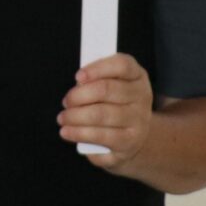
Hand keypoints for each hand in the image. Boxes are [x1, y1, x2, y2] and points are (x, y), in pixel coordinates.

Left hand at [62, 53, 155, 167]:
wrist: (131, 136)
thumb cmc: (113, 105)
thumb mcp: (109, 87)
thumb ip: (95, 80)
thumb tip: (79, 84)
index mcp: (137, 75)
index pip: (122, 65)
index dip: (97, 69)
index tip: (78, 76)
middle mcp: (142, 95)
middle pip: (106, 89)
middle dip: (79, 95)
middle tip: (66, 102)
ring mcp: (139, 119)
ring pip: (100, 114)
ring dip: (75, 116)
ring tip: (63, 118)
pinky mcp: (130, 140)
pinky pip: (100, 135)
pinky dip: (78, 133)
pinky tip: (66, 131)